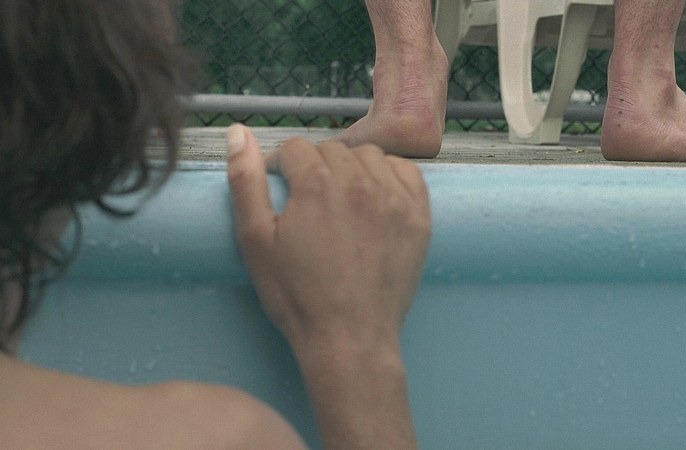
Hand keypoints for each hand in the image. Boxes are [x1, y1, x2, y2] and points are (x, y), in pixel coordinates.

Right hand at [225, 125, 430, 351]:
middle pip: (332, 150)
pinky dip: (389, 175)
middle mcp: (360, 182)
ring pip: (370, 156)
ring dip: (352, 167)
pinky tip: (376, 195)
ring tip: (342, 197)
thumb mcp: (256, 241)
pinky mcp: (419, 216)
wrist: (350, 338)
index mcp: (317, 184)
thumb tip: (237, 132)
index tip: (283, 187)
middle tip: (310, 200)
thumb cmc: (297, 295)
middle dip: (316, 166)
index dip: (283, 165)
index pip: (296, 148)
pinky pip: (407, 172)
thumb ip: (246, 181)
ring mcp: (395, 198)